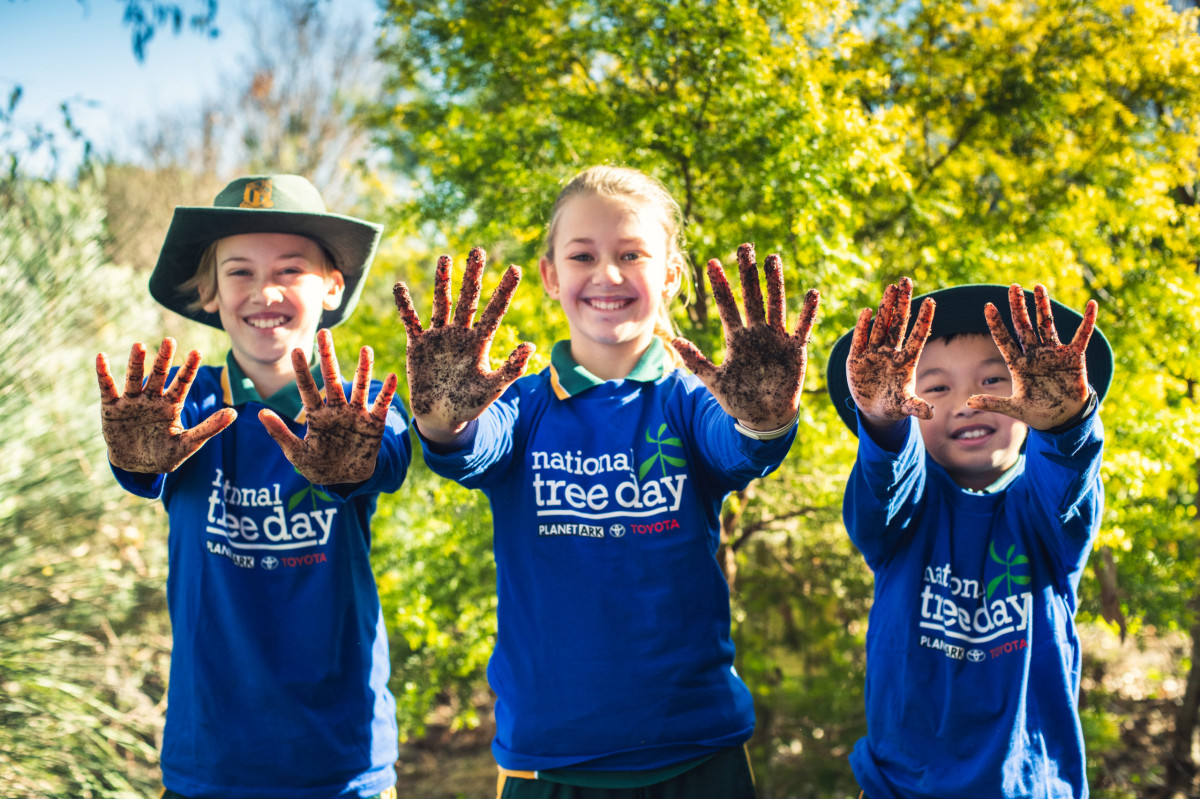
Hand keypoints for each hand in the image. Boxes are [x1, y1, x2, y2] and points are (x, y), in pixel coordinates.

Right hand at [96, 338, 235, 472]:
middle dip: (164, 359)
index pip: (183, 383)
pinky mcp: (112, 408)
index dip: (189, 368)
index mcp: (172, 405)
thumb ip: (209, 428)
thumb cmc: (165, 453)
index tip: (198, 352)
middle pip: (159, 375)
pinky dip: (104, 374)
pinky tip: (101, 358)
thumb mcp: (188, 443)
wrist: (136, 467)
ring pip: (135, 378)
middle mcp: (152, 399)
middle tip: (170, 340)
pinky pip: (108, 388)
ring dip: (136, 363)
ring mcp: (132, 402)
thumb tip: (234, 413)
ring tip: (139, 345)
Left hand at [259, 328, 397, 484]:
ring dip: (363, 369)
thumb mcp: (297, 454)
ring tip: (366, 349)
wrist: (345, 480)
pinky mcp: (374, 424)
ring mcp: (356, 415)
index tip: (295, 351)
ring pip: (359, 387)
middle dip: (328, 356)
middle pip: (332, 379)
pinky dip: (387, 392)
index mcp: (317, 415)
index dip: (302, 371)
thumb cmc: (318, 466)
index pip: (307, 389)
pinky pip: (381, 405)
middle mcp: (337, 409)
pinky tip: (392, 377)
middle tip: (324, 332)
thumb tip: (261, 413)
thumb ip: (280, 434)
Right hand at [393, 247, 534, 441]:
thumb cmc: (471, 403)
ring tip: (446, 258)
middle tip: (478, 250)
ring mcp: (439, 337)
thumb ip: (511, 368)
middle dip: (473, 275)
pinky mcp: (418, 345)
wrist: (442, 418)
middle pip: (468, 298)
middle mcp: (460, 333)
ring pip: (441, 303)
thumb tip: (531, 345)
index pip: (495, 311)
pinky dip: (405, 306)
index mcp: (480, 342)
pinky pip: (411, 321)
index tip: (515, 268)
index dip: (504, 290)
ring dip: (442, 282)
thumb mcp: (493, 387)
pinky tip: (399, 286)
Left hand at [671, 243, 819, 429]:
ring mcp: (776, 338)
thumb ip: (695, 360)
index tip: (712, 263)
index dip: (720, 285)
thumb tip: (673, 339)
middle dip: (748, 273)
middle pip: (752, 297)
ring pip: (775, 304)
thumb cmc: (738, 398)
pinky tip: (811, 293)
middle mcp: (757, 332)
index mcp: (737, 338)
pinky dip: (807, 312)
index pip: (727, 305)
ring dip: (775, 283)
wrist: (763, 417)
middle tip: (745, 248)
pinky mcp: (795, 349)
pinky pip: (803, 327)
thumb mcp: (713, 380)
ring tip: (772, 259)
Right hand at [845, 277, 935, 425]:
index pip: (917, 336)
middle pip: (898, 324)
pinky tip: (866, 312)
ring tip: (890, 288)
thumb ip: (916, 407)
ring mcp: (873, 353)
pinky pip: (860, 340)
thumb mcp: (905, 406)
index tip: (932, 301)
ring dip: (885, 308)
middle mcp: (891, 352)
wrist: (873, 410)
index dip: (924, 320)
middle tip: (906, 280)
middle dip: (902, 303)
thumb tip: (930, 413)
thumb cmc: (894, 406)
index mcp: (906, 361)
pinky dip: (862, 327)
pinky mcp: (856, 358)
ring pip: (880, 326)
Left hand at [966, 283, 1096, 429]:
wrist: (1063, 419)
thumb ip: (993, 403)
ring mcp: (1054, 353)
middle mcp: (1034, 353)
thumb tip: (968, 403)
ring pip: (1046, 324)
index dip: (997, 324)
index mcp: (1019, 363)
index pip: (1004, 340)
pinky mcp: (1074, 356)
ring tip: (1038, 286)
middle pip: (1023, 326)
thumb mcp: (1014, 408)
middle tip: (1013, 287)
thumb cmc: (1037, 412)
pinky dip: (1087, 321)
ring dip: (1043, 306)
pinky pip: (1081, 335)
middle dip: (1018, 307)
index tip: (988, 306)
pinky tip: (1091, 305)